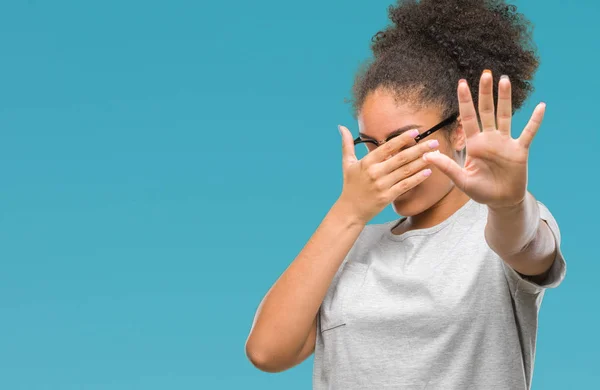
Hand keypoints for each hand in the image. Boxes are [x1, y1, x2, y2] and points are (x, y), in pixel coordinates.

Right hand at [336, 125, 438, 223]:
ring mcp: (382, 185)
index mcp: (367, 162)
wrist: (350, 210)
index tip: (415, 132)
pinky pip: (406, 185)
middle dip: (420, 149)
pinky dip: (417, 178)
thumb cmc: (350, 185)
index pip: (388, 147)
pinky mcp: (388, 196)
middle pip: (401, 158)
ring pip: (406, 171)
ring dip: (422, 162)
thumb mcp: (347, 164)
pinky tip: (428, 172)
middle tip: (434, 142)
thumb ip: (347, 144)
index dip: (403, 138)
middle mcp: (375, 172)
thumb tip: (342, 127)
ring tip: (435, 155)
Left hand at [423, 71, 544, 209]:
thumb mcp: (461, 180)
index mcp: (474, 143)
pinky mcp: (519, 150)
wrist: (501, 201)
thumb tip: (427, 156)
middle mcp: (489, 138)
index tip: (462, 83)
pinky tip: (541, 106)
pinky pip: (528, 133)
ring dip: (505, 99)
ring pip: (505, 116)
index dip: (465, 101)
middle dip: (485, 93)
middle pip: (487, 111)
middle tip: (485, 73)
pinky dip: (534, 121)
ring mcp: (505, 142)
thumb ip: (447, 167)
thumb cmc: (480, 190)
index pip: (468, 118)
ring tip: (505, 80)